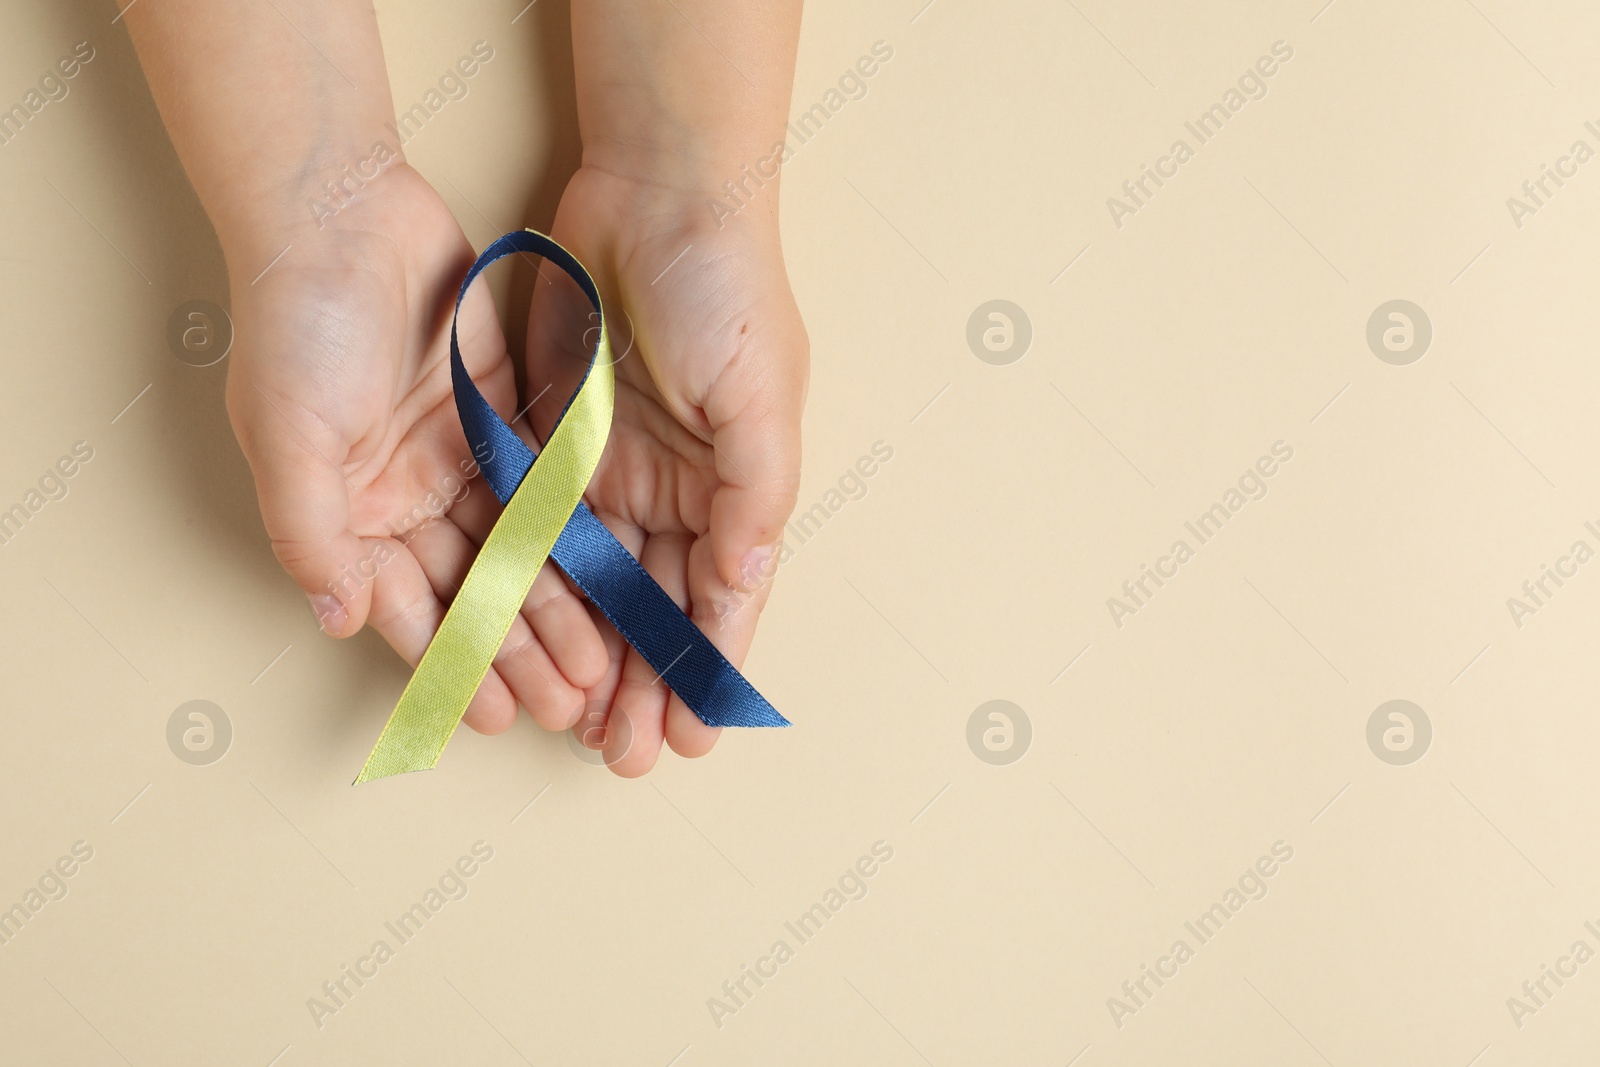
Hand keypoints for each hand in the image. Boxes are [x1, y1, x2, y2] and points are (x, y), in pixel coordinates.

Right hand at [223, 164, 610, 737]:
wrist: (341, 215)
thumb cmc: (298, 326)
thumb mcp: (288, 439)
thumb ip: (311, 533)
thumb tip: (335, 619)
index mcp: (349, 515)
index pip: (406, 612)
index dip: (452, 666)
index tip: (494, 718)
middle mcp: (405, 499)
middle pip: (472, 593)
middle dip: (520, 653)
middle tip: (572, 706)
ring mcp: (458, 461)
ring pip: (518, 554)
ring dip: (557, 608)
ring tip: (601, 665)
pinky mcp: (503, 420)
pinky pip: (546, 491)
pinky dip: (573, 537)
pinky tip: (611, 578)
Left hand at [522, 164, 807, 776]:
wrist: (657, 189)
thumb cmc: (727, 288)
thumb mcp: (760, 394)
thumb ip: (754, 495)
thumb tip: (745, 583)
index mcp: (734, 488)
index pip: (721, 599)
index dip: (705, 671)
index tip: (690, 739)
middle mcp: (676, 490)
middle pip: (654, 607)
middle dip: (642, 683)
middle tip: (622, 755)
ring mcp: (611, 468)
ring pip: (594, 582)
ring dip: (585, 651)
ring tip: (570, 720)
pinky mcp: (553, 438)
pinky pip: (538, 525)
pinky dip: (534, 582)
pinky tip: (521, 633)